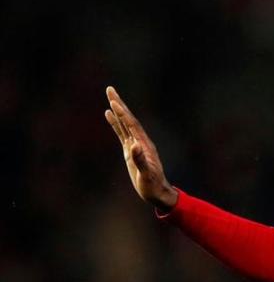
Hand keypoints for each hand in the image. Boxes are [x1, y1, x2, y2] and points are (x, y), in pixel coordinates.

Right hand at [104, 86, 178, 211]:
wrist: (158, 193)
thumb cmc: (153, 186)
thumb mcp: (146, 175)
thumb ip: (140, 160)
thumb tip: (133, 146)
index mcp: (144, 145)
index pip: (132, 125)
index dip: (123, 113)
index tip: (114, 101)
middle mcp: (141, 142)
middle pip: (128, 119)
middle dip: (119, 104)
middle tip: (110, 89)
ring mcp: (136, 145)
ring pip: (125, 124)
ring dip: (117, 110)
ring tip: (109, 97)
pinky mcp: (131, 151)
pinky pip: (122, 133)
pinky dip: (115, 123)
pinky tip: (109, 115)